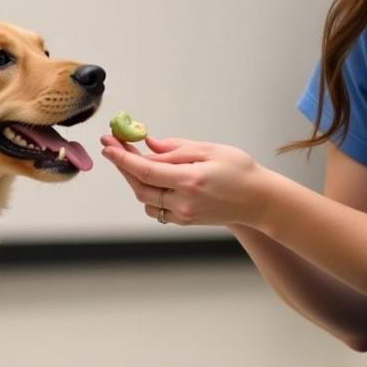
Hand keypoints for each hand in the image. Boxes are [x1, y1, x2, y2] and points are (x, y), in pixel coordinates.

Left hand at [99, 134, 267, 227]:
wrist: (259, 200)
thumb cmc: (239, 170)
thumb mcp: (209, 149)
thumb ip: (176, 148)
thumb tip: (148, 146)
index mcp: (190, 180)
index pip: (146, 171)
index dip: (123, 158)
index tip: (107, 144)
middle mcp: (184, 201)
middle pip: (140, 186)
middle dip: (123, 166)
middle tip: (113, 146)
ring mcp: (184, 215)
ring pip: (145, 199)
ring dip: (134, 179)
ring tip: (132, 158)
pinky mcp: (185, 221)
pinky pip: (156, 208)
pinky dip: (148, 192)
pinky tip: (151, 177)